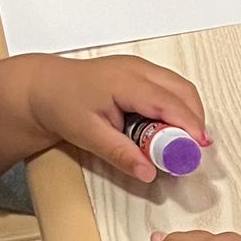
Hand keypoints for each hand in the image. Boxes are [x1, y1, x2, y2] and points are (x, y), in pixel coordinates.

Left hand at [13, 53, 208, 181]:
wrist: (43, 87)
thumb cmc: (61, 105)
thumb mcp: (89, 136)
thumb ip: (121, 154)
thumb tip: (148, 172)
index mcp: (124, 82)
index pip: (169, 103)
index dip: (188, 126)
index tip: (197, 150)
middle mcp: (137, 69)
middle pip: (183, 92)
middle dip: (194, 121)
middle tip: (191, 151)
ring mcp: (140, 67)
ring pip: (180, 88)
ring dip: (187, 114)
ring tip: (179, 142)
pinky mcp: (141, 72)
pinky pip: (170, 88)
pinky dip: (177, 108)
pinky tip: (167, 128)